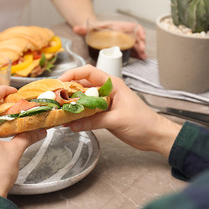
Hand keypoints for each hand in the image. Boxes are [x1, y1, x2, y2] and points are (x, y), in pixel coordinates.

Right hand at [59, 65, 180, 156]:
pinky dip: (78, 116)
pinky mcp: (104, 115)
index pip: (89, 72)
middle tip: (55, 98)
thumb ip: (94, 121)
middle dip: (68, 90)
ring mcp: (104, 103)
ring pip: (83, 100)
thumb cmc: (143, 122)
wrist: (154, 136)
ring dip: (72, 105)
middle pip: (83, 85)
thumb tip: (73, 124)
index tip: (60, 82)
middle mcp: (107, 91)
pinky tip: (69, 122)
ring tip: (59, 111)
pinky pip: (87, 112)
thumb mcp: (117, 119)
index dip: (73, 74)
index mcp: (113, 85)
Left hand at [73, 21, 146, 59]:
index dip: (137, 30)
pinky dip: (137, 53)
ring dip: (139, 49)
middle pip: (134, 36)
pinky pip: (132, 49)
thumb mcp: (88, 28)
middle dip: (140, 42)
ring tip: (143, 55)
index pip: (130, 26)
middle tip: (142, 49)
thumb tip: (76, 28)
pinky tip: (140, 58)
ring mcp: (123, 39)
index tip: (141, 35)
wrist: (93, 31)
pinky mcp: (122, 46)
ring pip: (135, 43)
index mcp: (116, 26)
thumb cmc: (93, 29)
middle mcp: (121, 32)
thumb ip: (82, 29)